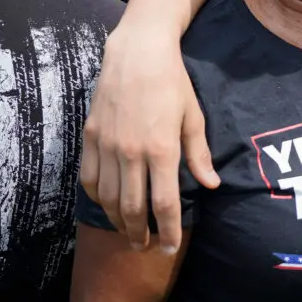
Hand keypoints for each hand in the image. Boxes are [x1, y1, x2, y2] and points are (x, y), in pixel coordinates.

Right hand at [80, 22, 218, 252]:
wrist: (137, 53)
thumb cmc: (173, 83)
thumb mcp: (194, 117)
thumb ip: (199, 154)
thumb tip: (212, 184)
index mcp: (161, 149)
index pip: (163, 203)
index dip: (168, 231)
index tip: (170, 247)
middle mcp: (130, 152)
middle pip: (131, 208)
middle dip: (140, 234)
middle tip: (146, 248)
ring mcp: (106, 145)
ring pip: (107, 198)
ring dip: (118, 220)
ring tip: (129, 230)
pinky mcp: (90, 137)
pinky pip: (89, 178)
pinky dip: (97, 198)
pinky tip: (108, 204)